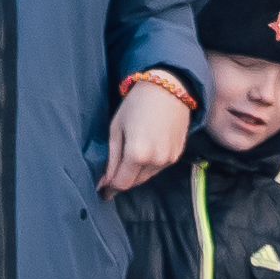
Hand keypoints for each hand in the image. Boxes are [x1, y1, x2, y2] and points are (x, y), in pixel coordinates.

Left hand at [104, 74, 195, 190]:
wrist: (168, 88)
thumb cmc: (136, 104)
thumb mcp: (116, 129)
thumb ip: (111, 159)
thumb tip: (104, 182)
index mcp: (138, 154)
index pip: (122, 183)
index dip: (110, 188)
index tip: (102, 190)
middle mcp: (156, 160)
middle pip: (135, 183)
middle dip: (122, 180)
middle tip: (112, 173)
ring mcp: (169, 158)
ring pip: (147, 177)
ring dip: (136, 173)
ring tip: (129, 155)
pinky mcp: (177, 154)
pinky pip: (158, 168)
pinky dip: (149, 165)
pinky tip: (144, 150)